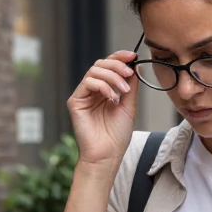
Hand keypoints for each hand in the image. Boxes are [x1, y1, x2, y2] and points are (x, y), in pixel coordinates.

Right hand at [67, 51, 139, 167]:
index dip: (120, 57)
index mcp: (105, 90)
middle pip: (101, 64)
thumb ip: (131, 85)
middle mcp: (92, 91)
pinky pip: (87, 83)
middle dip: (117, 65)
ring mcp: (83, 95)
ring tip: (124, 91)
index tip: (133, 56)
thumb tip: (136, 66)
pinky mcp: (75, 102)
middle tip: (129, 74)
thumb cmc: (117, 136)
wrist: (107, 155)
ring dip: (112, 76)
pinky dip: (102, 86)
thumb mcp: (129, 106)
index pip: (109, 66)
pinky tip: (112, 98)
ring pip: (94, 71)